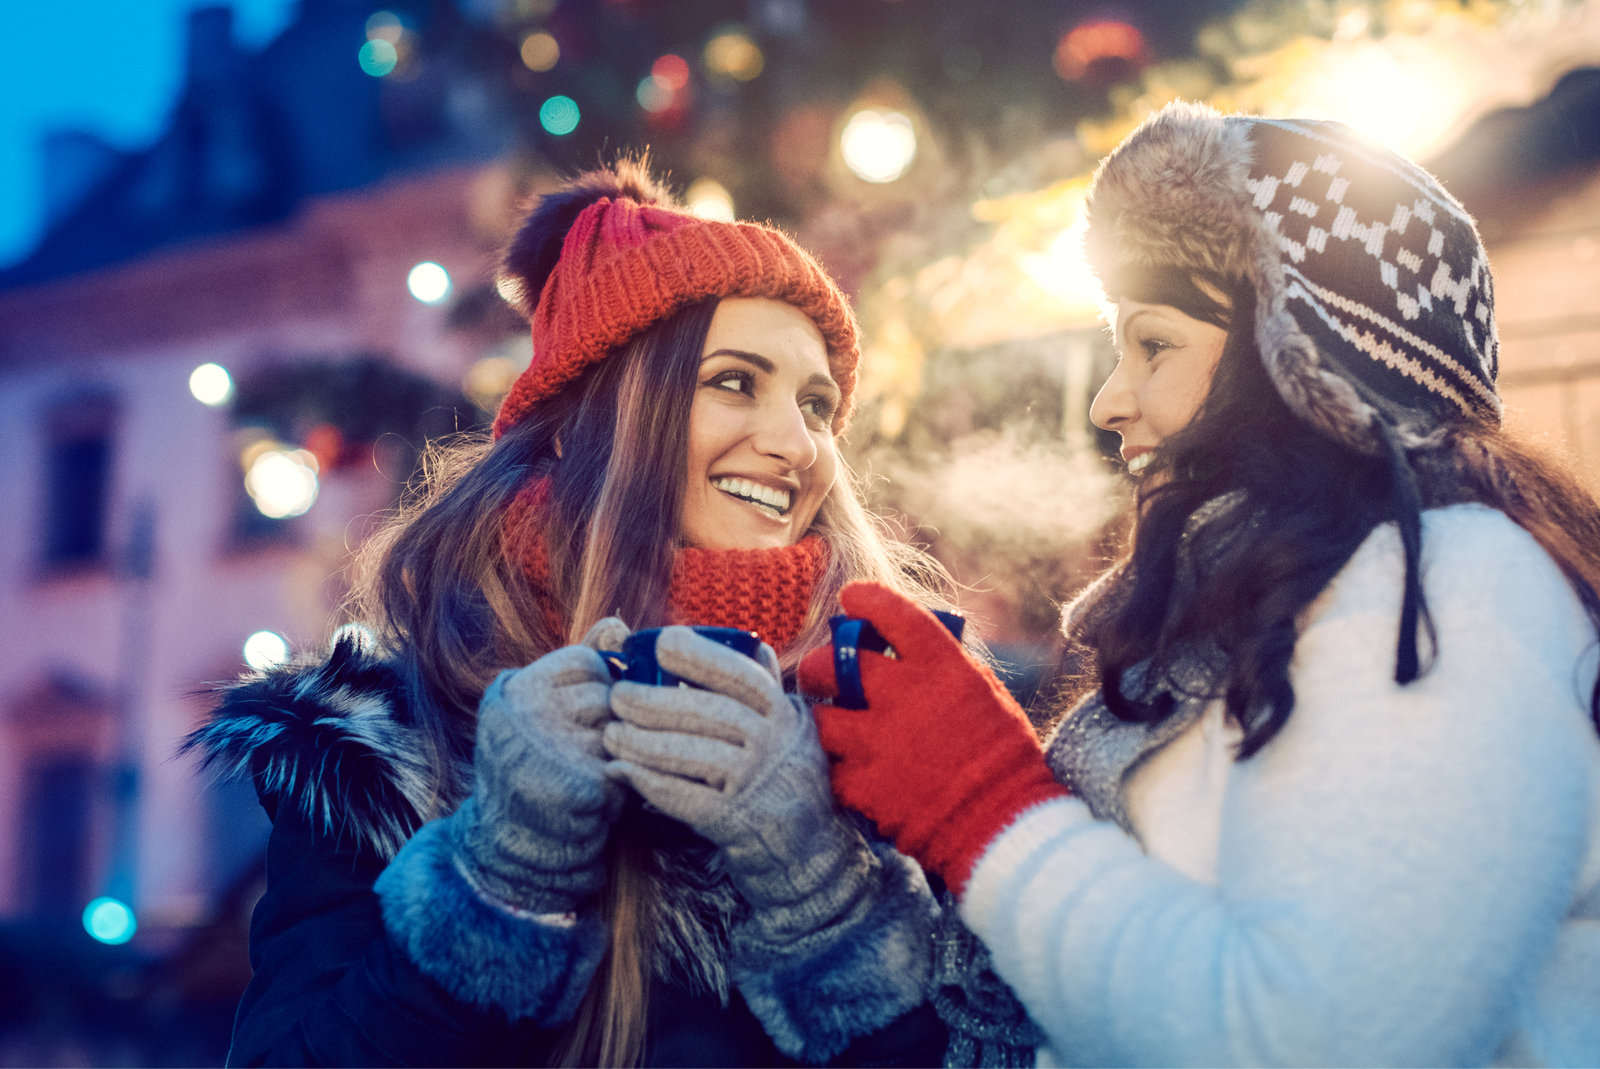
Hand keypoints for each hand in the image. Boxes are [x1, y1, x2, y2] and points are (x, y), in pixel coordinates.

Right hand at [450, 617, 629, 913]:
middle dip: (609, 729)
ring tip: (583, 782)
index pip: (589, 660)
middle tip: (579, 760)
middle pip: (612, 697)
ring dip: (617, 762)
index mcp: (514, 688)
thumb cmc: (531, 775)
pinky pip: (629, 772)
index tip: (578, 721)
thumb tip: (618, 624)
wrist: (506, 858)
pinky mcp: (581, 786)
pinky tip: (590, 807)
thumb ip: (578, 664)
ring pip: (625, 734)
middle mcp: (526, 712)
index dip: (596, 690)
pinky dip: (619, 794)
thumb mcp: (541, 711)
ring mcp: (552, 748)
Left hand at [603, 627, 869, 932]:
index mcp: (786, 716)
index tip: (661, 642)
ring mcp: (758, 784)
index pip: (743, 675)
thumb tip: (755, 644)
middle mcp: (776, 745)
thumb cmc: (790, 787)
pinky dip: (650, 783)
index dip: (701, 655)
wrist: (809, 860)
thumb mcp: (795, 732)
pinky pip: (685, 797)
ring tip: (611, 734)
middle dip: (656, 700)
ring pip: (693, 753)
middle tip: (618, 695)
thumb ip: (769, 692)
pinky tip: (622, 772)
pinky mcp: (737, 822)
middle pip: (709, 713)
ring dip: (645, 742)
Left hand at [797, 583, 1066, 893]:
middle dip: (822, 664)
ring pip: (820, 717)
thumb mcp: (986, 695)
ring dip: (823, 718)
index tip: (852, 598)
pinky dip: (837, 767)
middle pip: (836, 663)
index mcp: (941, 667)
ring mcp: (877, 741)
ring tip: (831, 724)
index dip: (867, 600)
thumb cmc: (1004, 757)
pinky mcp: (863, 784)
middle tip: (822, 672)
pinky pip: (831, 767)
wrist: (1003, 825)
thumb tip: (912, 650)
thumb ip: (946, 668)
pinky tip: (850, 768)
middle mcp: (903, 696)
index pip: (893, 615)